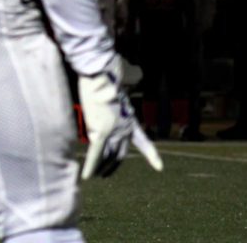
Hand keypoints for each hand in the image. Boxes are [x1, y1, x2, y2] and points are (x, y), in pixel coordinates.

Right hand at [77, 54, 162, 178]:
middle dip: (113, 165)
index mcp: (130, 118)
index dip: (151, 155)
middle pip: (120, 152)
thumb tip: (137, 72)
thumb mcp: (127, 75)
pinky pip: (95, 153)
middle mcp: (124, 127)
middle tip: (107, 174)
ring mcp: (113, 130)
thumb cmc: (111, 70)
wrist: (102, 71)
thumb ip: (133, 76)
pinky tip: (87, 177)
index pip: (143, 141)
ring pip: (108, 155)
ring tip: (97, 177)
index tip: (159, 167)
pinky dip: (91, 165)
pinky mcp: (100, 131)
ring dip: (102, 167)